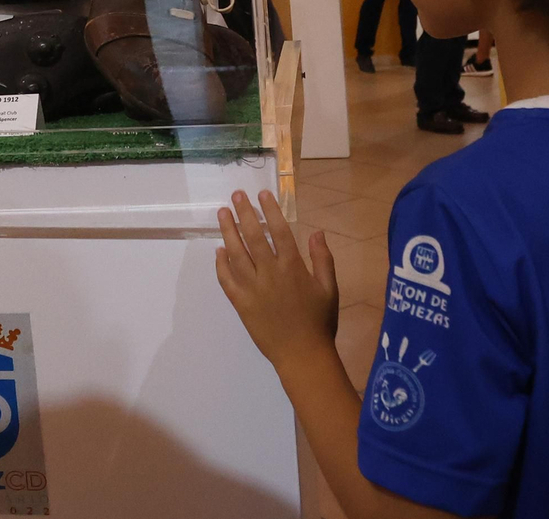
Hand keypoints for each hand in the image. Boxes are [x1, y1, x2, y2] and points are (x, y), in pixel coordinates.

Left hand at [215, 190, 339, 370]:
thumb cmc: (320, 321)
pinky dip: (221, 264)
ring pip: (236, 254)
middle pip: (253, 237)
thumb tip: (316, 232)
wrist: (302, 355)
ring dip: (228, 232)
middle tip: (236, 195)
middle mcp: (270, 274)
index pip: (278, 231)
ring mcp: (253, 289)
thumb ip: (322, 258)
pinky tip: (218, 250)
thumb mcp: (329, 288)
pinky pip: (227, 280)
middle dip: (244, 213)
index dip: (270, 210)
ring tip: (222, 214)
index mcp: (293, 267)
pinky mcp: (241, 304)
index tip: (262, 194)